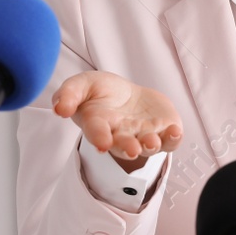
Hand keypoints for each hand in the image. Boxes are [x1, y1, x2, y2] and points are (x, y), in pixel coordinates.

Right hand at [52, 70, 183, 171]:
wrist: (126, 96)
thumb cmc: (100, 92)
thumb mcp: (81, 85)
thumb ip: (69, 94)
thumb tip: (59, 108)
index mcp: (99, 125)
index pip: (97, 133)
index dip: (99, 138)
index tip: (101, 144)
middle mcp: (122, 135)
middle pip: (124, 146)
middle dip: (127, 148)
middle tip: (132, 149)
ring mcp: (143, 135)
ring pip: (148, 146)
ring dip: (151, 145)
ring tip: (151, 141)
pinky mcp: (163, 131)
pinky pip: (170, 140)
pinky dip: (174, 138)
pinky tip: (175, 131)